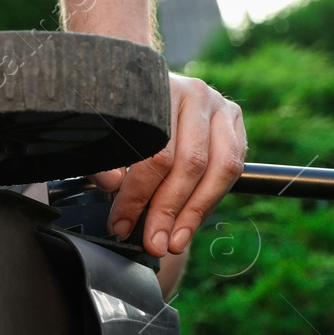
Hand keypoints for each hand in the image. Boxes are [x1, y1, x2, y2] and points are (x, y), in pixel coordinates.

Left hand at [95, 72, 246, 256]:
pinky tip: (191, 222)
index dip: (137, 196)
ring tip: (175, 241)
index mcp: (157, 91)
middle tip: (154, 243)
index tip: (121, 226)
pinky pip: (233, 166)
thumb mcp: (100, 138)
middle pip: (190, 163)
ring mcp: (218, 104)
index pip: (154, 154)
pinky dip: (212, 199)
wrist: (141, 96)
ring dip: (196, 212)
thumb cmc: (117, 122)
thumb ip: (102, 162)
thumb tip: (114, 185)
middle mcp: (194, 92)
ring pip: (220, 167)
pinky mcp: (233, 119)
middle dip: (169, 212)